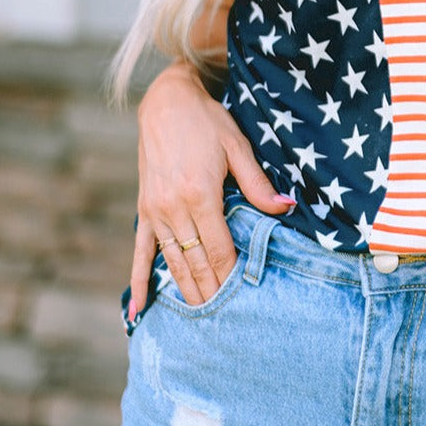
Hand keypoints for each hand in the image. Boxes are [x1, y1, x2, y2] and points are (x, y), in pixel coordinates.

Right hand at [129, 63, 293, 312]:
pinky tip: (140, 312)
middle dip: (212, 292)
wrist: (166, 102)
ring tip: (200, 321)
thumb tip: (286, 209)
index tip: (243, 300)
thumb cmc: (208, 122)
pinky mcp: (144, 209)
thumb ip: (258, 185)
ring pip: (172, 262)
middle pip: (196, 262)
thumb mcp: (238, 146)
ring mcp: (155, 211)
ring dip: (186, 292)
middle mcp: (173, 208)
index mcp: (200, 194)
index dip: (232, 277)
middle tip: (227, 323)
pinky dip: (139, 282)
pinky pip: (140, 252)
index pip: (220, 249)